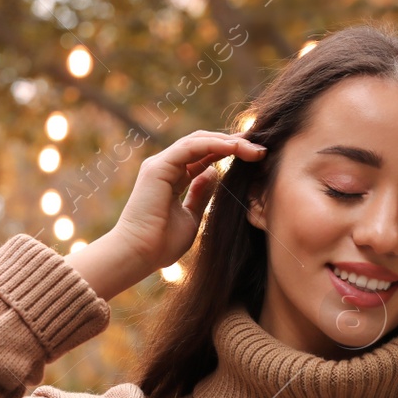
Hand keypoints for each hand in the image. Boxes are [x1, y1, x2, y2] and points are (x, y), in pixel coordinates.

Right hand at [109, 129, 266, 273]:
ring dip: (228, 142)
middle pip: (203, 144)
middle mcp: (166, 167)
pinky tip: (235, 148)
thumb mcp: (191, 217)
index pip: (203, 156)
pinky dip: (214, 145)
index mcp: (172, 178)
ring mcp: (160, 164)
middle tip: (259, 148)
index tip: (254, 157)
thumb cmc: (160, 245)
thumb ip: (201, 194)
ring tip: (253, 148)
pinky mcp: (158, 167)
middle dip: (232, 143)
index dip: (228, 152)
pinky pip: (191, 148)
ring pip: (199, 141)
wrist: (138, 255)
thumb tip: (215, 173)